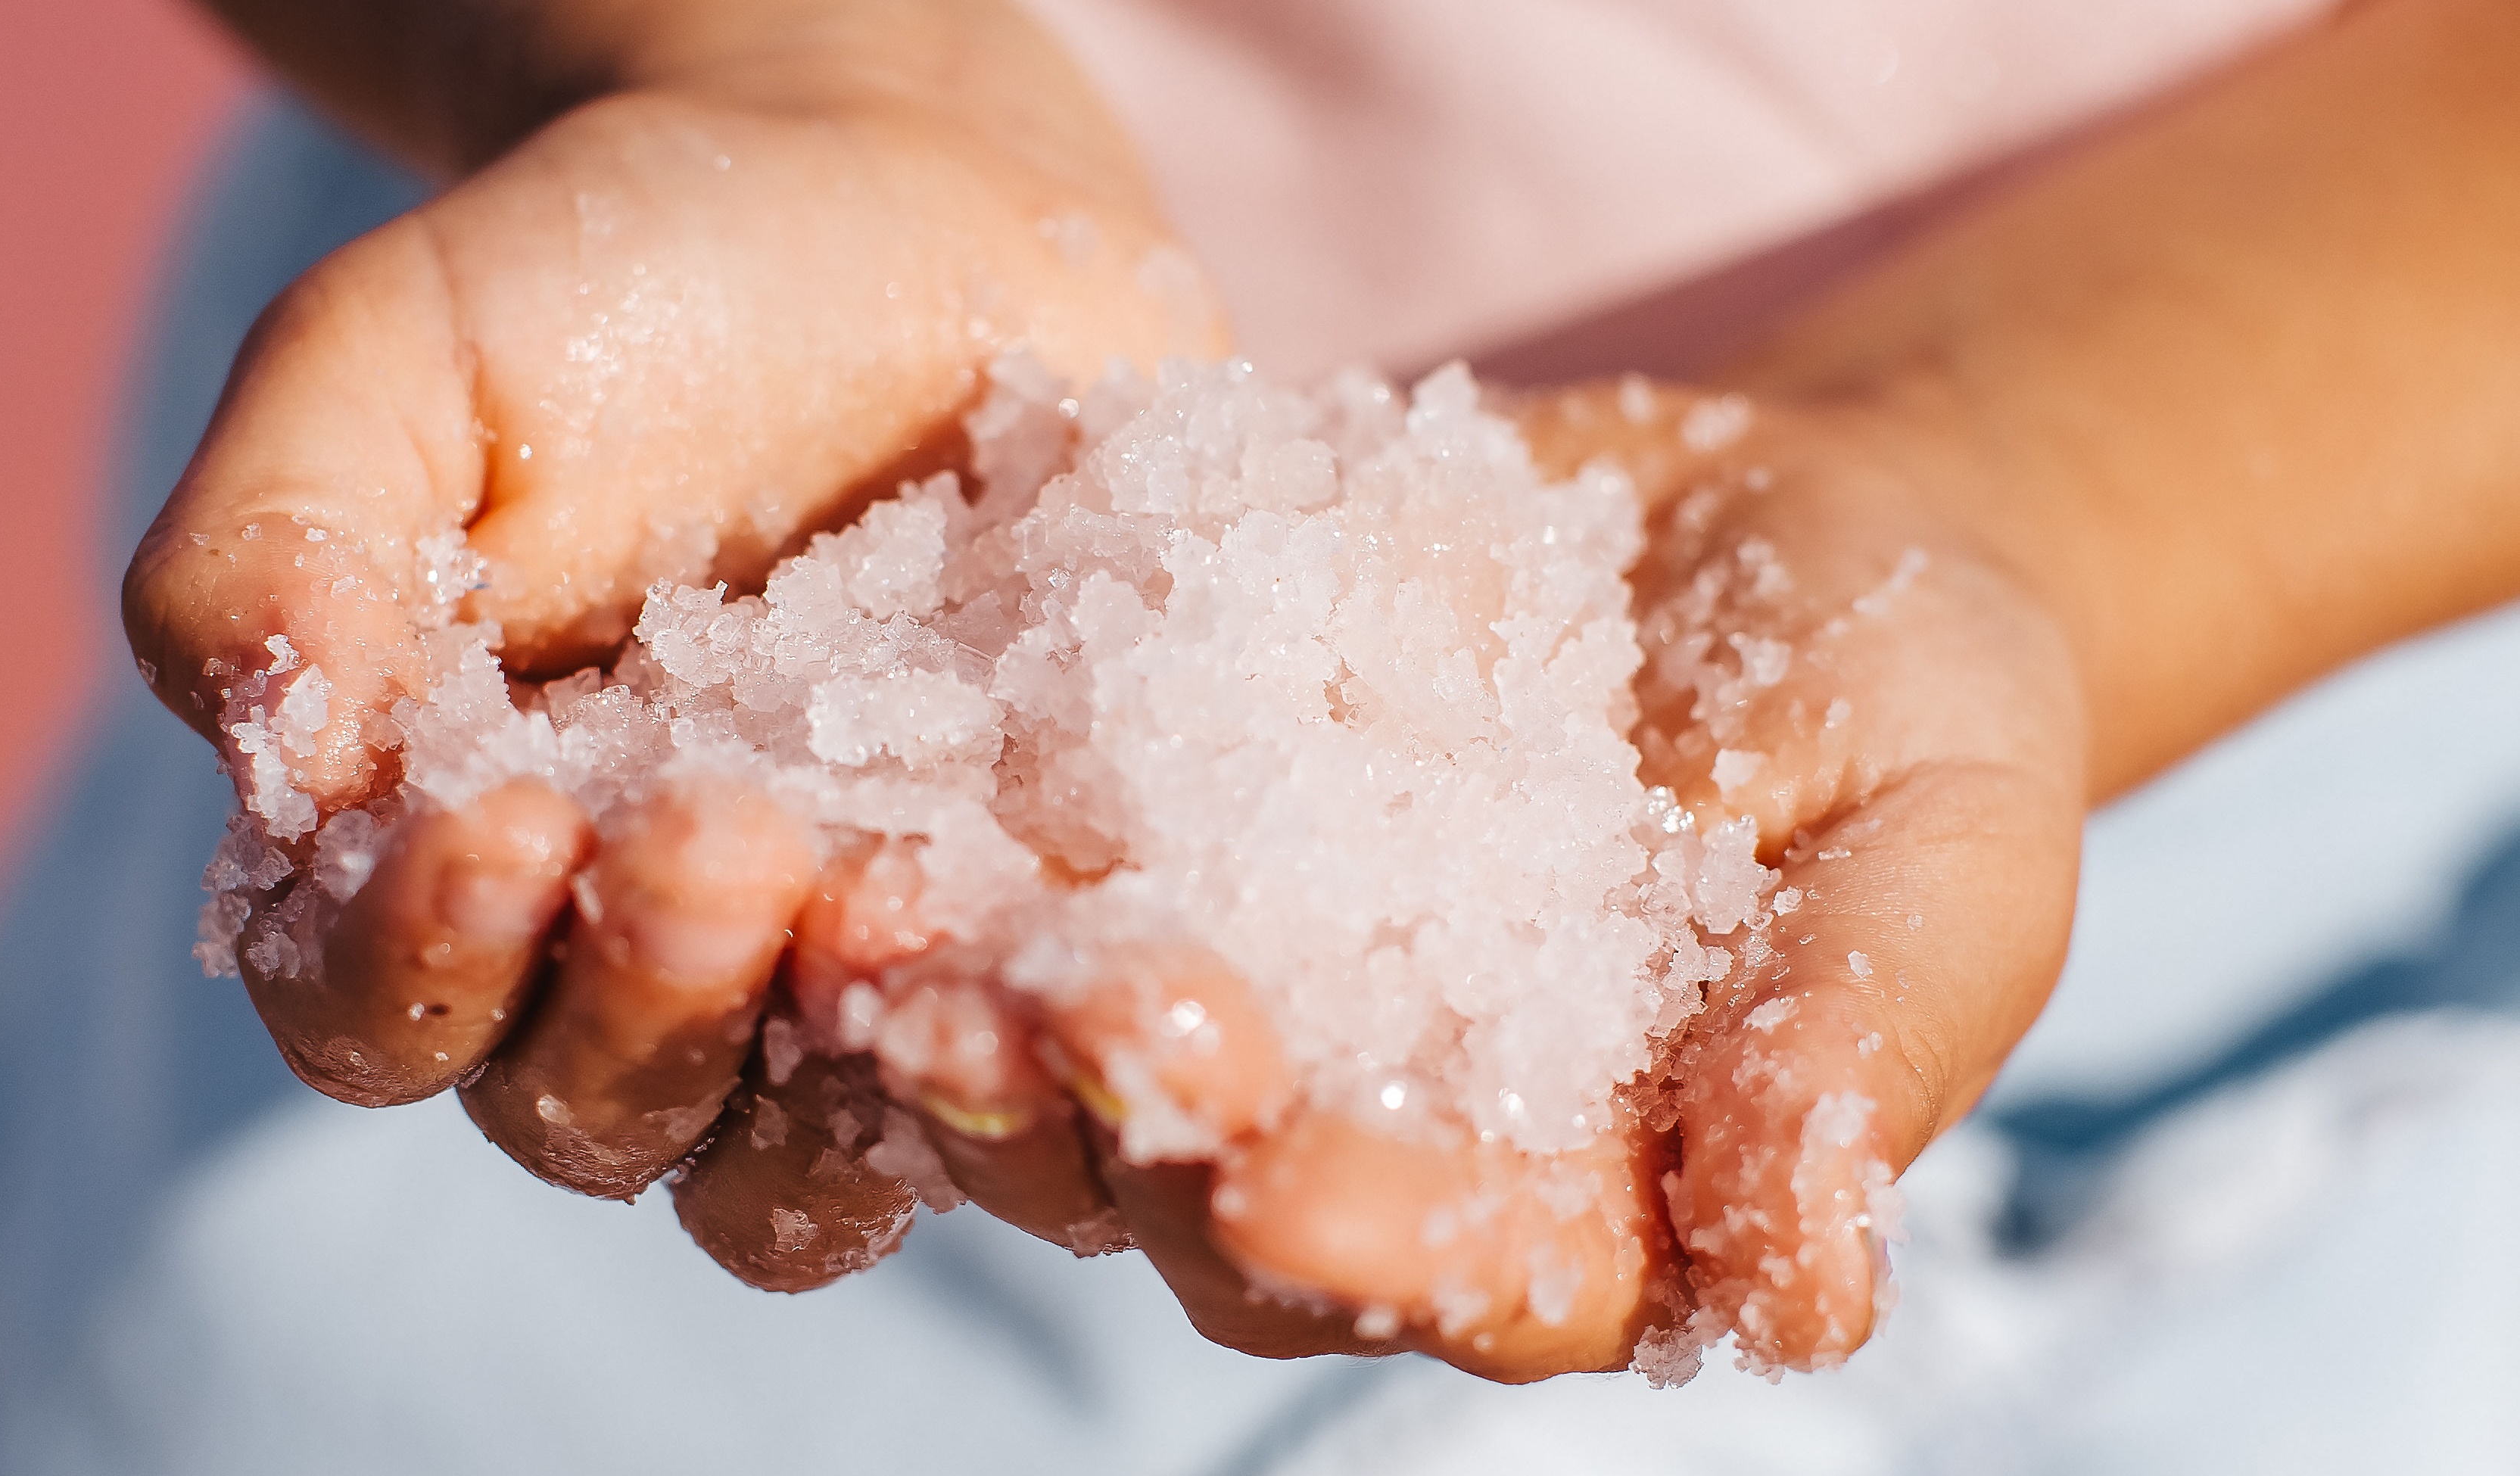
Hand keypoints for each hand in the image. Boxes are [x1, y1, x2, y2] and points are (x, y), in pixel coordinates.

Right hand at [120, 25, 1216, 1185]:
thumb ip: (280, 548)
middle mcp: (637, 964)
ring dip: (867, 1096)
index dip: (422, 962)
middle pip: (606, 1115)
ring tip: (924, 936)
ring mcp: (850, 975)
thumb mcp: (401, 359)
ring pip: (823, 1158)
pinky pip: (1046, 1071)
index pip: (376, 1012)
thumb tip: (256, 746)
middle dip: (653, 1009)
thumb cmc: (617, 285)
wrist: (904, 212)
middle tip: (730, 839)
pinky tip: (1119, 957)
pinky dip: (1069, 1056)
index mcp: (443, 864)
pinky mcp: (1032, 934)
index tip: (502, 822)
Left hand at [686, 380, 2081, 1381]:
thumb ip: (1859, 1060)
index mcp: (1562, 1198)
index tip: (1278, 1179)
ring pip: (1059, 1036)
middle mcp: (1356, 1118)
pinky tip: (856, 721)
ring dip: (961, 986)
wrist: (1778, 527)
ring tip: (881, 907)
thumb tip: (1814, 1297)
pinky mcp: (1140, 809)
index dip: (1362, 1241)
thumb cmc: (1912, 721)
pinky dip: (934, 787)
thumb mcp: (1942, 864)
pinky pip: (1017, 822)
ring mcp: (1228, 971)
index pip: (1452, 1271)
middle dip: (1108, 1117)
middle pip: (1197, 1183)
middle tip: (1021, 1027)